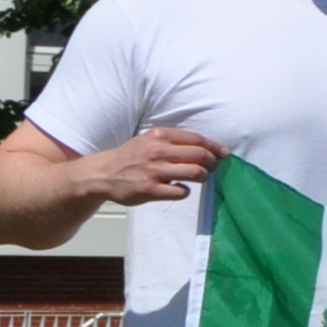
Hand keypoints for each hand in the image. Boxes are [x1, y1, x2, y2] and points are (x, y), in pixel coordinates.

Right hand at [82, 126, 223, 207]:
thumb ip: (174, 140)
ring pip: (195, 173)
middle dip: (212, 163)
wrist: (103, 173)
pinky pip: (181, 191)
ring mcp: (154, 171)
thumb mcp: (149, 139)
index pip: (197, 139)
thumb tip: (206, 147)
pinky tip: (180, 188)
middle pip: (200, 156)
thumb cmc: (132, 155)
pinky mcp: (150, 190)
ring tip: (200, 178)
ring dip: (203, 176)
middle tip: (212, 168)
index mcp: (159, 135)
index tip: (224, 154)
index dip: (214, 147)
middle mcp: (157, 151)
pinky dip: (185, 190)